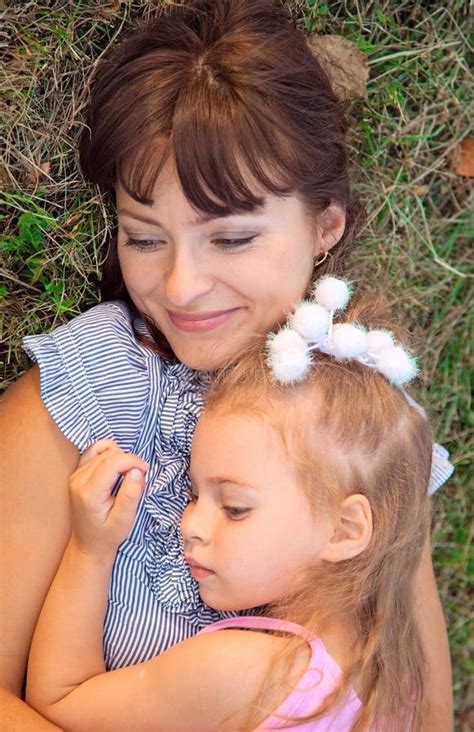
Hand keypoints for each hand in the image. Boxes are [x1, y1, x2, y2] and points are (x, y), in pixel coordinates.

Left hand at [69, 439, 148, 557]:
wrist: (89, 544)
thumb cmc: (108, 535)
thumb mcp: (124, 520)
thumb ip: (131, 495)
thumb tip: (137, 471)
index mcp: (89, 493)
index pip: (112, 462)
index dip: (132, 461)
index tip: (145, 470)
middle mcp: (78, 481)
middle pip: (108, 455)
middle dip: (128, 460)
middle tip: (139, 476)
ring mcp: (76, 475)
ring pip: (102, 451)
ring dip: (120, 457)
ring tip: (127, 474)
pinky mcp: (77, 473)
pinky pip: (94, 452)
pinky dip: (109, 453)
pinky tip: (117, 466)